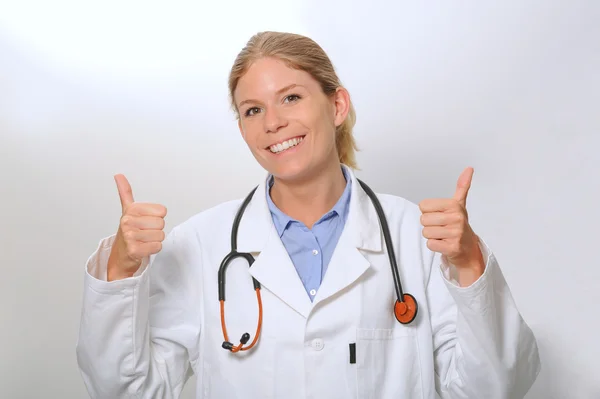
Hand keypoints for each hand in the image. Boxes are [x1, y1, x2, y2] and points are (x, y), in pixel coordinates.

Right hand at [107, 174, 166, 280]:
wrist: (121, 253)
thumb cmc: (129, 230)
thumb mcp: (128, 210)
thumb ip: (125, 192)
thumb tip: (118, 175)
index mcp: (131, 210)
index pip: (162, 211)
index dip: (157, 217)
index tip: (146, 221)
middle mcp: (128, 221)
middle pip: (162, 224)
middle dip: (156, 230)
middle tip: (145, 232)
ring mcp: (130, 236)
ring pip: (161, 236)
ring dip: (155, 240)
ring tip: (144, 240)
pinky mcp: (134, 250)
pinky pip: (158, 246)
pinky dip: (154, 249)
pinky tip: (144, 248)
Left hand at [419, 167, 484, 284]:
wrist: (469, 248)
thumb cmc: (459, 224)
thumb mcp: (459, 204)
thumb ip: (462, 186)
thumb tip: (469, 168)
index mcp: (454, 205)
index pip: (423, 206)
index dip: (428, 212)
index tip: (440, 215)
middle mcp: (456, 218)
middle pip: (423, 220)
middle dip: (430, 225)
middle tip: (441, 227)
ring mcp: (455, 234)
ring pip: (426, 233)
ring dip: (432, 236)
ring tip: (443, 235)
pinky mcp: (452, 248)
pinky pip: (430, 244)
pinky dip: (435, 246)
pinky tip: (444, 243)